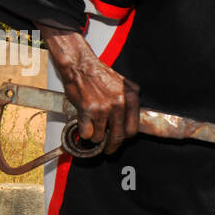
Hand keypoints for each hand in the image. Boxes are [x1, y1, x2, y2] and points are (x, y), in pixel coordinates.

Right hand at [38, 23, 139, 153]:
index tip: (121, 140)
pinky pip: (87, 133)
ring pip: (100, 137)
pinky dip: (84, 133)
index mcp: (131, 98)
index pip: (133, 129)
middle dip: (112, 146)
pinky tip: (84, 125)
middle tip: (108, 149)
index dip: (125, 138)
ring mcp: (104, 108)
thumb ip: (129, 103)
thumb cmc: (100, 76)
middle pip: (119, 137)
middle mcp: (120, 104)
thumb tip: (131, 123)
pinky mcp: (88, 110)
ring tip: (93, 129)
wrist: (81, 65)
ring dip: (95, 137)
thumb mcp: (124, 86)